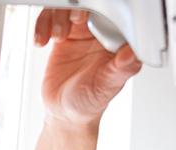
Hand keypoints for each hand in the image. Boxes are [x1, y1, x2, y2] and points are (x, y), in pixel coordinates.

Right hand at [34, 9, 141, 126]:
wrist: (65, 113)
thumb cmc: (90, 103)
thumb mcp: (107, 87)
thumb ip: (121, 70)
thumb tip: (133, 54)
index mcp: (116, 46)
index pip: (113, 18)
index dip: (103, 12)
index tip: (89, 18)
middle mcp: (99, 38)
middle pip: (88, 8)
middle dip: (76, 9)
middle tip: (72, 20)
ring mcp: (80, 36)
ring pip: (67, 10)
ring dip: (57, 18)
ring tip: (56, 36)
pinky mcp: (62, 38)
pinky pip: (51, 21)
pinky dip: (43, 25)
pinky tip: (42, 40)